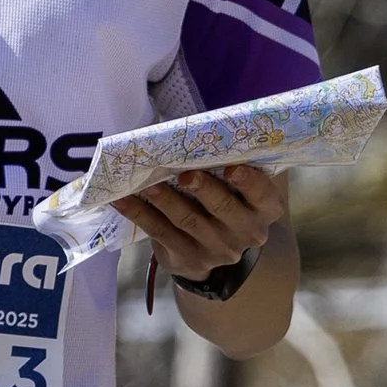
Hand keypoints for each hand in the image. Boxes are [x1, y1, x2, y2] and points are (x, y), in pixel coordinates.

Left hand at [125, 159, 284, 285]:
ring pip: (189, 222)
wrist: (213, 249)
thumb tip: (200, 128)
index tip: (232, 167)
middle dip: (204, 191)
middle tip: (186, 175)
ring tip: (148, 185)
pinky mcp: (187, 258)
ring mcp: (216, 250)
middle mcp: (246, 233)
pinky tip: (122, 200)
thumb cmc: (227, 200)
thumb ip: (231, 162)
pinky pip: (161, 233)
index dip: (249, 183)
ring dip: (167, 201)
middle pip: (224, 210)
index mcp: (264, 209)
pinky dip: (140, 214)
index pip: (263, 195)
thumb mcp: (239, 186)